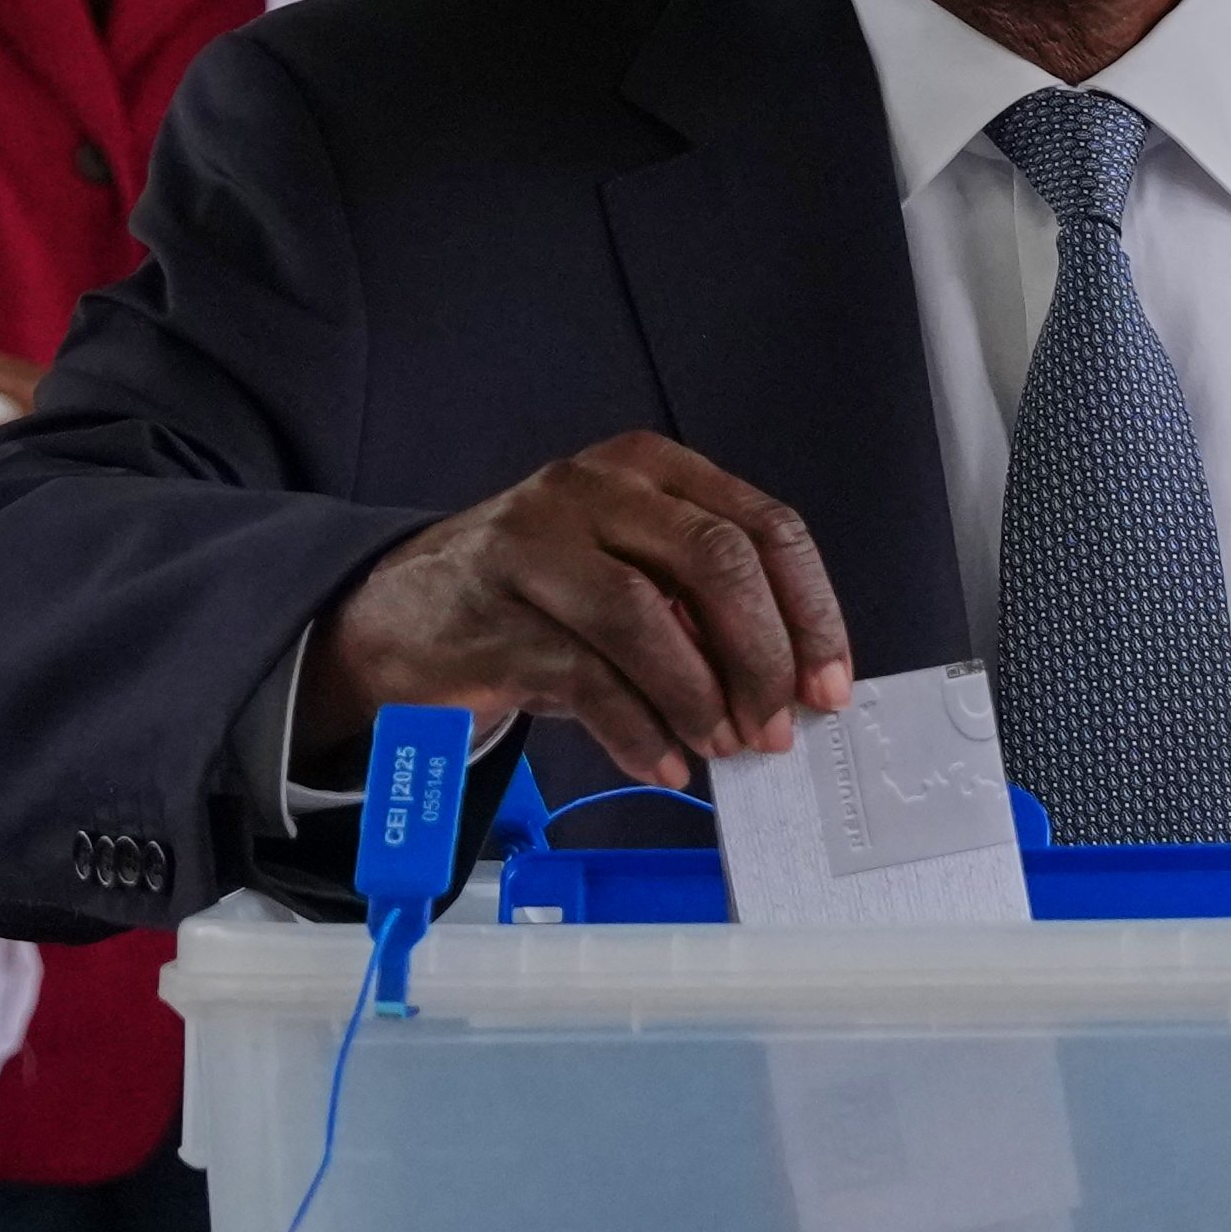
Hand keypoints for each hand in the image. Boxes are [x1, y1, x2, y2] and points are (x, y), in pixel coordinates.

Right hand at [307, 431, 853, 789]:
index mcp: (650, 470)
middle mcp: (596, 490)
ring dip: (700, 696)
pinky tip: (664, 762)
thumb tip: (790, 684)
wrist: (401, 614)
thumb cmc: (542, 596)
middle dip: (761, 654)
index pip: (763, 527)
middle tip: (776, 727)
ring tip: (722, 748)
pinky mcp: (493, 613)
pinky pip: (585, 677)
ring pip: (647, 615)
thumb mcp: (631, 574)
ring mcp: (537, 544)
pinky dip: (638, 729)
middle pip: (713, 560)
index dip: (809, 612)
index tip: (829, 686)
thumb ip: (704, 609)